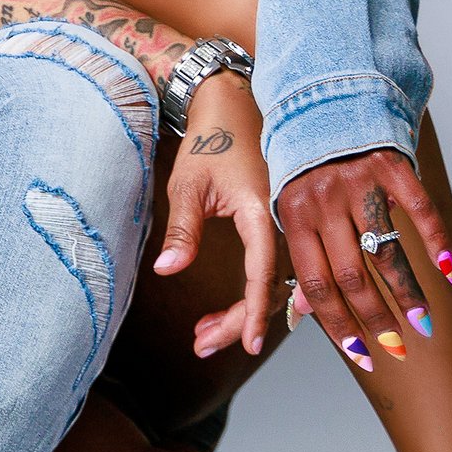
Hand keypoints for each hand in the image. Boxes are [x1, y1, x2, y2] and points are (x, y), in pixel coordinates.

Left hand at [151, 71, 277, 356]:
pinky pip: (274, 268)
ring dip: (244, 313)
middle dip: (240, 323)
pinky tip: (230, 310)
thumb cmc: (209, 140)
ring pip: (272, 283)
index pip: (262, 274)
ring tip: (205, 334)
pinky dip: (254, 293)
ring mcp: (283, 224)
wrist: (231, 106)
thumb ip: (182, 230)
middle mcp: (282, 222)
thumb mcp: (187, 185)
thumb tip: (168, 271)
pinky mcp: (279, 223)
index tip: (249, 346)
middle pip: (270, 289)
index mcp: (265, 212)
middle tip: (202, 344)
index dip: (256, 313)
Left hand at [278, 146, 451, 371]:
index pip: (315, 284)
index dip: (338, 323)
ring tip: (423, 326)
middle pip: (353, 275)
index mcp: (292, 216)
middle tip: (398, 350)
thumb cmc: (303, 164)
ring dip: (408, 295)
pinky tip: (448, 274)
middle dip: (377, 320)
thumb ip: (298, 254)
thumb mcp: (286, 205)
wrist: (321, 98)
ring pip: (387, 251)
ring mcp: (358, 184)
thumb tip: (303, 313)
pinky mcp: (390, 165)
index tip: (362, 354)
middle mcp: (323, 202)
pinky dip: (435, 244)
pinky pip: (419, 211)